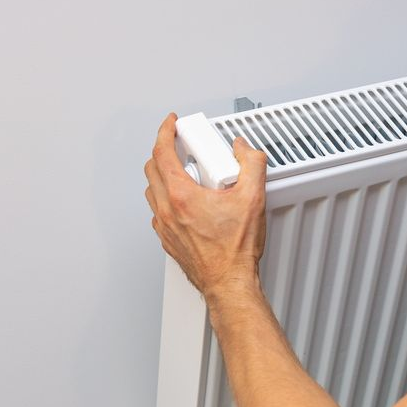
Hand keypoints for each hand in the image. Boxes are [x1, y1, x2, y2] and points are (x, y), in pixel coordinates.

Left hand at [144, 113, 269, 299]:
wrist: (228, 283)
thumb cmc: (235, 251)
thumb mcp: (253, 198)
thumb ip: (251, 164)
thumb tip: (243, 149)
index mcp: (182, 195)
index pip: (162, 152)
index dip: (165, 131)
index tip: (171, 123)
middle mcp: (167, 210)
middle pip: (152, 168)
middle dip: (164, 151)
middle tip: (181, 147)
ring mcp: (164, 226)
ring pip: (152, 190)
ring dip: (163, 176)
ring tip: (185, 174)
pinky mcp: (168, 240)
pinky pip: (159, 211)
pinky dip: (167, 199)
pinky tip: (186, 202)